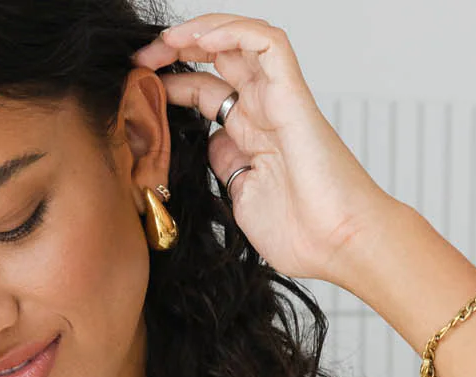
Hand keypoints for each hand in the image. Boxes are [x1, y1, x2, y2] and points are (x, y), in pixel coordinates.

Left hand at [132, 12, 395, 286]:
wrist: (338, 245)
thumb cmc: (300, 234)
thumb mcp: (241, 198)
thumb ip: (226, 166)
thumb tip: (210, 144)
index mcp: (250, 136)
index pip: (206, 91)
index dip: (171, 83)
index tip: (137, 89)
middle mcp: (264, 112)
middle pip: (218, 59)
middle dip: (176, 51)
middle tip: (141, 59)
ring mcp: (279, 101)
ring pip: (241, 41)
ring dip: (200, 33)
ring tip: (166, 41)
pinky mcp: (294, 97)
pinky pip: (268, 45)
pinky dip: (235, 32)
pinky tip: (202, 38)